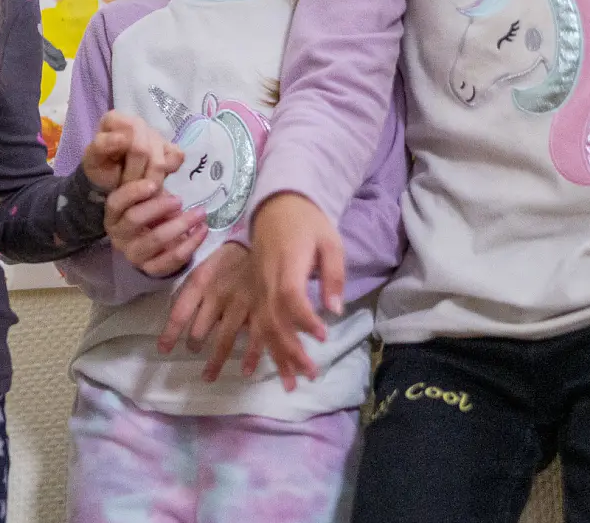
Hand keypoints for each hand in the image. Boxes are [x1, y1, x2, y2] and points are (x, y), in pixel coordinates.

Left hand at [80, 111, 181, 192]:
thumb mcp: (93, 160)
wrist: (109, 186)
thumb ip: (103, 145)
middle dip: (138, 174)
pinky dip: (168, 173)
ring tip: (138, 188)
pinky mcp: (170, 148)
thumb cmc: (100, 171)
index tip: (119, 176)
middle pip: (148, 149)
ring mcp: (156, 135)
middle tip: (128, 187)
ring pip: (163, 159)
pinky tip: (152, 180)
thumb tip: (124, 138)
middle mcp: (137, 123)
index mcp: (115, 119)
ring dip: (150, 180)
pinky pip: (177, 157)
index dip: (130, 159)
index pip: (134, 130)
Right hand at [104, 176, 205, 276]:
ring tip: (200, 213)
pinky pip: (171, 259)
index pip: (116, 203)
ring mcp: (134, 254)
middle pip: (134, 220)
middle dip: (159, 207)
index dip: (134, 192)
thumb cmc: (152, 210)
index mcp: (114, 215)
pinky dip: (190, 244)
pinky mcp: (151, 269)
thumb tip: (175, 157)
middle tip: (180, 200)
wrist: (157, 243)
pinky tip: (203, 230)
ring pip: (156, 239)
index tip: (155, 184)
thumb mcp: (150, 194)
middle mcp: (119, 235)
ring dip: (181, 225)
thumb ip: (154, 180)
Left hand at [158, 241, 262, 381]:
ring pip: (224, 340)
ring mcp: (240, 304)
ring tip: (207, 377)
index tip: (163, 349)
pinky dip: (249, 357)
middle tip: (193, 350)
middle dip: (194, 345)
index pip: (179, 313)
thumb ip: (193, 292)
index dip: (170, 334)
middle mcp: (216, 296)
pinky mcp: (261, 309)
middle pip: (199, 331)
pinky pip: (254, 338)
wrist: (263, 241)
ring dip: (215, 362)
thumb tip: (181, 318)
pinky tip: (245, 371)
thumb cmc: (228, 257)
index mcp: (200, 283)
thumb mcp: (204, 267)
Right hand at [250, 193, 345, 391]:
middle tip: (311, 375)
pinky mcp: (253, 292)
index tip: (323, 336)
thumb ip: (334, 275)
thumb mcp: (330, 242)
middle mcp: (266, 280)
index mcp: (286, 264)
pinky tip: (262, 369)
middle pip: (274, 319)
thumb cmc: (308, 224)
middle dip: (291, 350)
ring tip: (291, 383)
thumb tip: (335, 310)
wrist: (277, 206)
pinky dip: (260, 348)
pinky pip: (253, 324)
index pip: (291, 296)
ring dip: (276, 356)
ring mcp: (256, 287)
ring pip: (262, 327)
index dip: (305, 319)